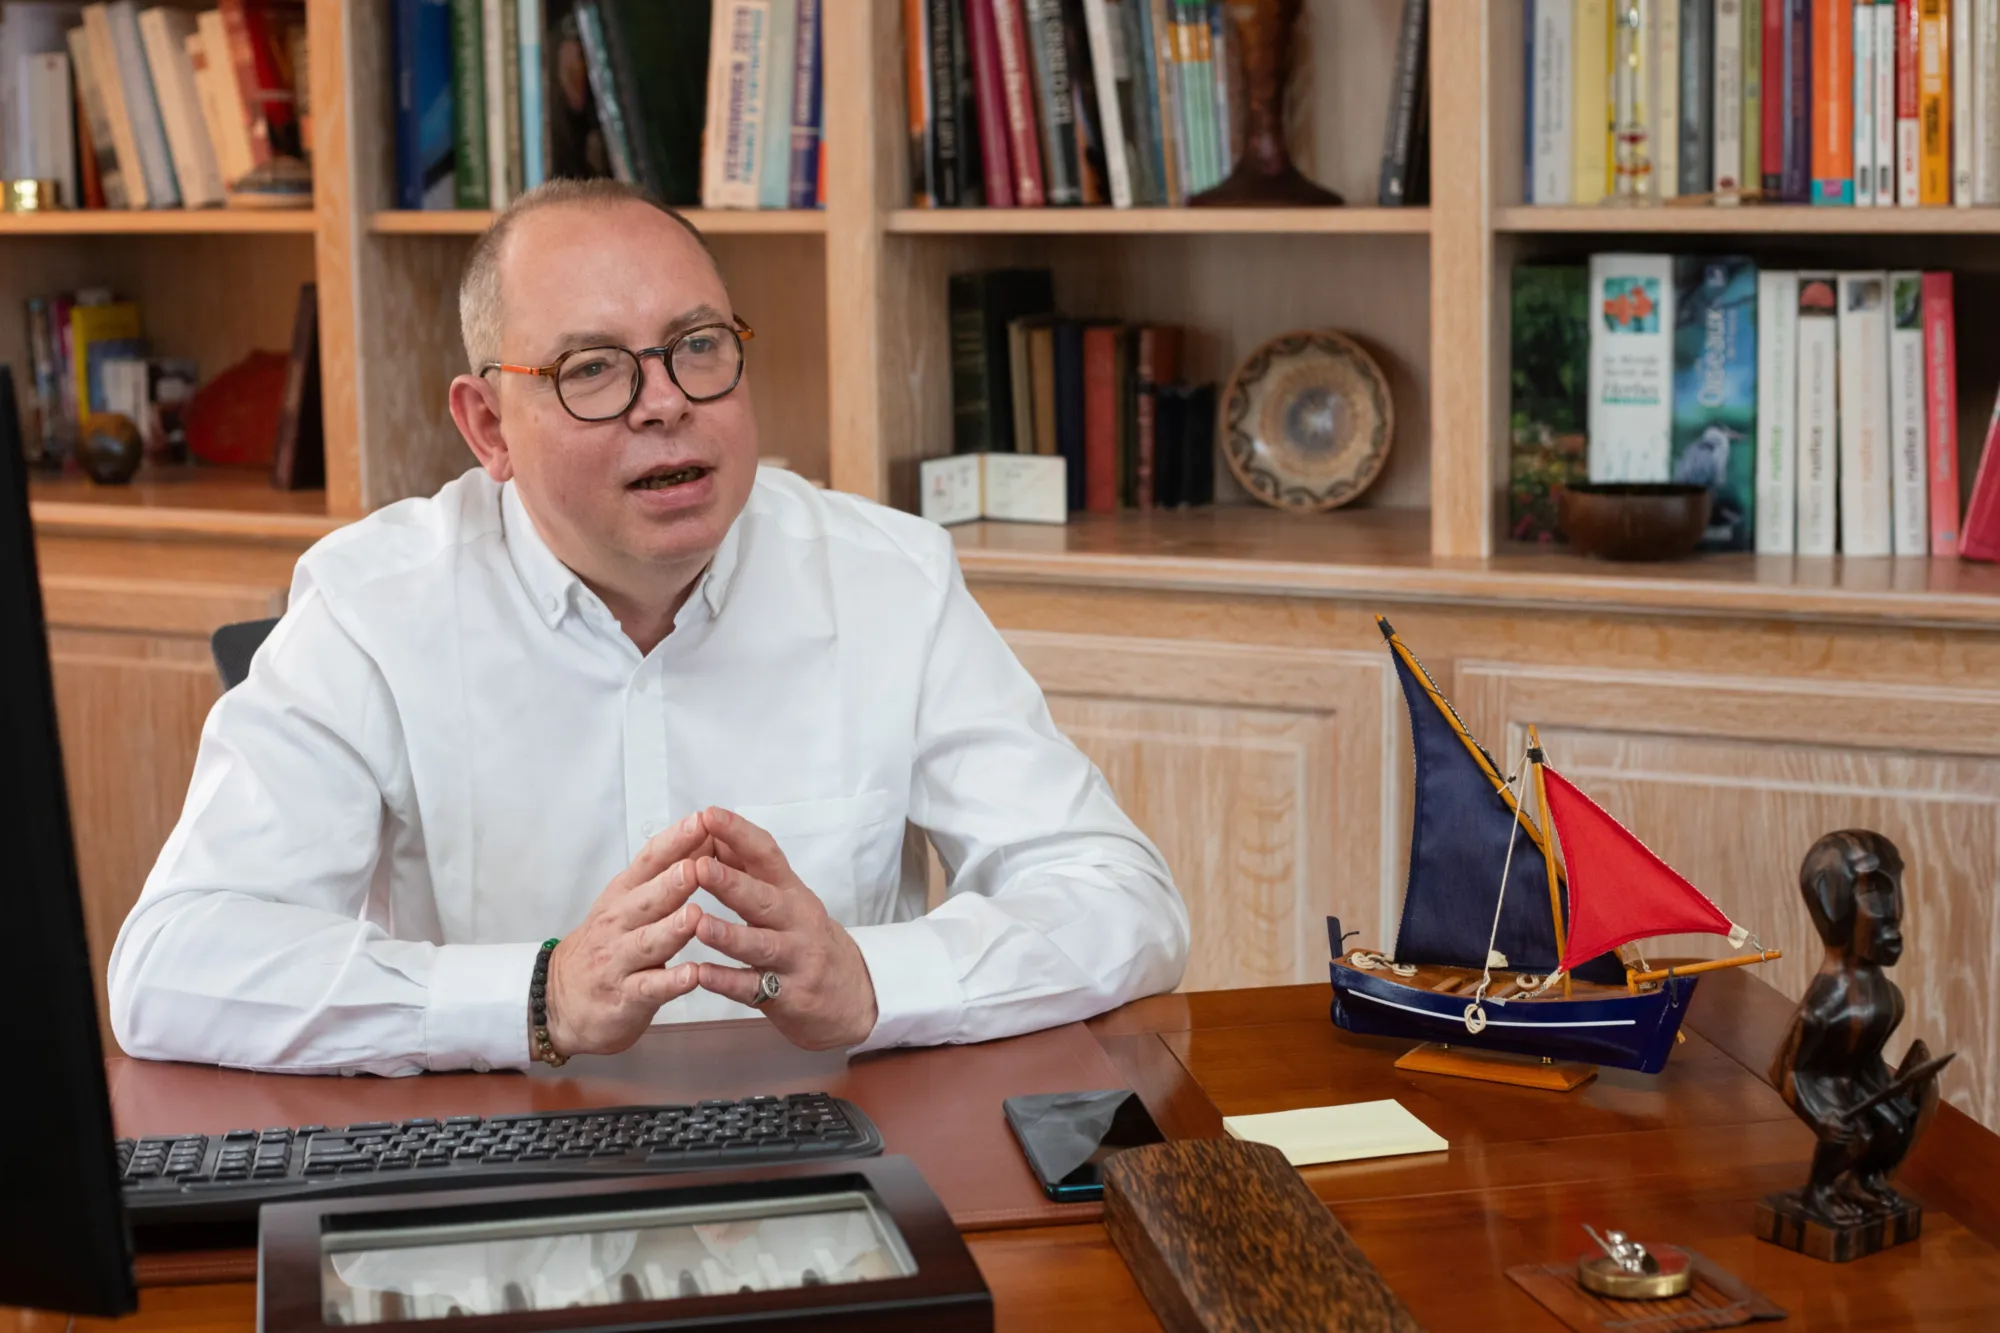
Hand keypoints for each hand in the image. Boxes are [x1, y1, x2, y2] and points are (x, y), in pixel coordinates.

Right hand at [543, 814, 713, 1056]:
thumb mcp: (624, 906)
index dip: (674, 842)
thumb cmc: (605, 946)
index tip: (701, 821)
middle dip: (671, 883)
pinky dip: (671, 982)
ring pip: (648, 942)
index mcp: (622, 896)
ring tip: (695, 916)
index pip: (648, 863)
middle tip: (696, 867)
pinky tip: (692, 975)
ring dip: (671, 929)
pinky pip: (649, 988)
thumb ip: (661, 878)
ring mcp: (619, 961)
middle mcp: (618, 924)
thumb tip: (704, 839)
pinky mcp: (625, 997)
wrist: (556, 1001)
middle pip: (646, 900)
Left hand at [689, 806, 879, 1049]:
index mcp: (793, 892)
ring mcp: (795, 960)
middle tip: (700, 867)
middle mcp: (797, 922)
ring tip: (698, 924)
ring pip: (760, 945)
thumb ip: (750, 871)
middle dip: (731, 883)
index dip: (739, 834)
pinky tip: (700, 974)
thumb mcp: (788, 901)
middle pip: (764, 899)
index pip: (768, 855)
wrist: (854, 997)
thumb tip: (715, 833)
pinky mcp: (789, 996)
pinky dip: (726, 982)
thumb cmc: (807, 940)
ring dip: (728, 935)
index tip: (709, 815)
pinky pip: (753, 989)